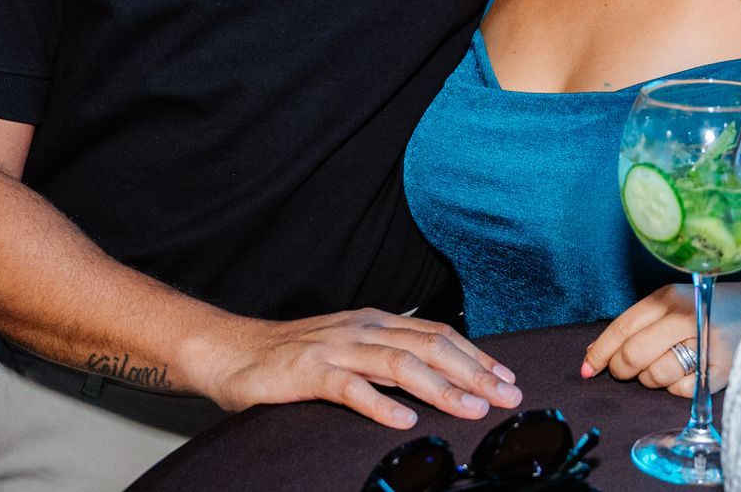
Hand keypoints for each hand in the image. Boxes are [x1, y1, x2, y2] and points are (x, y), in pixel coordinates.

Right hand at [203, 308, 522, 429]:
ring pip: (399, 363)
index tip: (508, 377)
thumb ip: (387, 360)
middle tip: (505, 396)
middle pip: (430, 346)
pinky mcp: (308, 372)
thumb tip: (436, 379)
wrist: (232, 351)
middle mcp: (362, 329)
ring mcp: (336, 349)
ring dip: (440, 387)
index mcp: (376, 322)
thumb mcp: (350, 351)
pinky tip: (403, 419)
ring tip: (470, 408)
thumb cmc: (293, 358)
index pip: (438, 334)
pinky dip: (380, 403)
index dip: (476, 355)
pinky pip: (350, 387)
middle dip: (473, 372)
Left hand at [580, 276, 740, 396]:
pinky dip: (677, 388)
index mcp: (668, 297)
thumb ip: (637, 324)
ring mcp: (706, 344)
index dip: (600, 352)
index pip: (622, 328)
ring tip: (667, 365)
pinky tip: (689, 372)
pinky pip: (681, 391)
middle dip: (622, 369)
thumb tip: (595, 353)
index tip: (587, 369)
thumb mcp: (672, 302)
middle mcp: (686, 318)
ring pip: (655, 376)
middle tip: (626, 371)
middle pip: (633, 356)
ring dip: (652, 379)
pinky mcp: (723, 370)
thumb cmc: (708, 307)